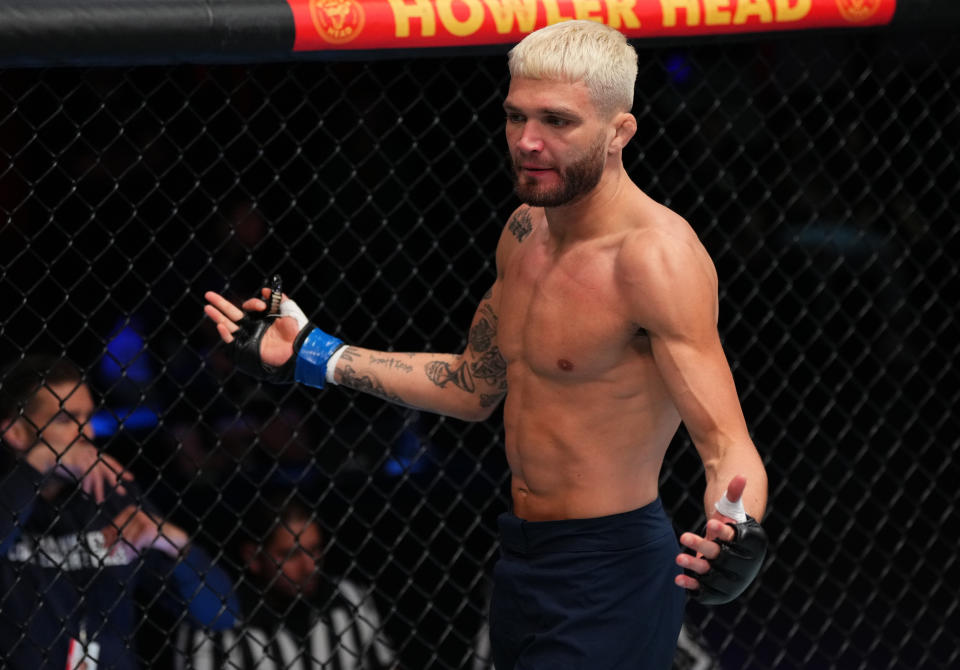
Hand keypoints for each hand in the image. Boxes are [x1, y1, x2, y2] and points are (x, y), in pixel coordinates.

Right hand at [28, 440, 132, 502]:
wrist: (48, 455)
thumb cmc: (63, 462)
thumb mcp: (79, 467)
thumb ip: (88, 473)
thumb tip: (95, 486)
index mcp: (94, 453)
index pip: (110, 462)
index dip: (120, 470)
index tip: (130, 478)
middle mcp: (92, 453)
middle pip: (107, 469)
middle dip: (114, 481)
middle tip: (122, 492)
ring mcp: (86, 455)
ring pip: (97, 475)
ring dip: (98, 489)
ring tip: (100, 500)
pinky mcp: (79, 460)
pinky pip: (87, 475)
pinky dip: (87, 485)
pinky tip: (87, 493)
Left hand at [102, 505, 188, 558]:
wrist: (173, 539)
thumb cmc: (152, 537)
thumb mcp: (134, 535)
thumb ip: (122, 536)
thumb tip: (104, 542)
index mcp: (131, 512)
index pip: (115, 524)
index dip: (107, 535)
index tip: (102, 545)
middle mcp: (138, 513)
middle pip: (119, 531)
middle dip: (114, 544)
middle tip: (111, 555)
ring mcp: (145, 520)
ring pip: (127, 537)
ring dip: (124, 550)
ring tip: (125, 556)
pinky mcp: (150, 529)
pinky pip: (135, 542)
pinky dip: (133, 551)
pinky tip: (133, 555)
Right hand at [204, 281, 343, 387]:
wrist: (298, 348)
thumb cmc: (296, 330)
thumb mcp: (289, 309)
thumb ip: (278, 298)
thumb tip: (265, 290)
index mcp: (263, 318)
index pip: (249, 307)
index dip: (252, 303)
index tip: (262, 306)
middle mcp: (254, 327)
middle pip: (232, 313)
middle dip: (220, 304)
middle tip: (208, 294)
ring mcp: (249, 338)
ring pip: (229, 325)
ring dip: (217, 316)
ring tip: (207, 307)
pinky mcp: (246, 349)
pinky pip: (232, 342)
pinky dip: (225, 334)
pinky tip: (221, 325)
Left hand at [674, 475, 745, 591]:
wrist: (729, 547)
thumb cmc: (730, 523)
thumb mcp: (731, 508)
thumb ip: (733, 494)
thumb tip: (740, 476)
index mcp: (753, 544)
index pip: (740, 540)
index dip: (725, 533)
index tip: (711, 524)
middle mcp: (747, 566)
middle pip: (724, 557)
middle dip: (703, 547)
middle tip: (683, 535)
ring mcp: (733, 580)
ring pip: (713, 575)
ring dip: (695, 567)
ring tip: (679, 557)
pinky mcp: (719, 591)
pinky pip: (705, 591)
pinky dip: (692, 586)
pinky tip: (678, 578)